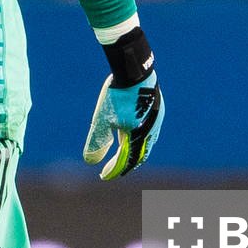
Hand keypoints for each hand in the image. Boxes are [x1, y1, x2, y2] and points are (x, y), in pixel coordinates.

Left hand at [84, 26, 162, 179]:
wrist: (134, 71)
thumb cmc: (117, 97)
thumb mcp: (102, 120)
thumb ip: (97, 142)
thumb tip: (90, 161)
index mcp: (139, 138)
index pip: (126, 162)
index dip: (115, 170)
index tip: (104, 176)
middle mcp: (151, 132)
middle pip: (140, 155)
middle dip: (127, 163)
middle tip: (116, 168)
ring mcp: (156, 120)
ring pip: (147, 142)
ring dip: (136, 150)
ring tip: (124, 152)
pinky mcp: (157, 108)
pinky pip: (150, 129)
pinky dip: (141, 136)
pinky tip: (133, 131)